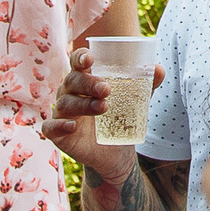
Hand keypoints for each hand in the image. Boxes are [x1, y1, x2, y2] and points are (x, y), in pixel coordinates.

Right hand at [38, 47, 162, 175]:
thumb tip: (159, 69)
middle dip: (88, 83)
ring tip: (103, 107)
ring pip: (65, 103)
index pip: (77, 62)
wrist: (116, 152)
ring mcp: (62, 113)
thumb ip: (146, 84)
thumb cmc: (120, 117)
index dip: (80, 58)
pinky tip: (72, 126)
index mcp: (85, 79)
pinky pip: (50, 127)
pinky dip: (58, 125)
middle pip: (72, 81)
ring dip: (83, 104)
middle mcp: (70, 93)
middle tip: (106, 89)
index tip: (90, 59)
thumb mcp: (135, 100)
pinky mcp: (59, 133)